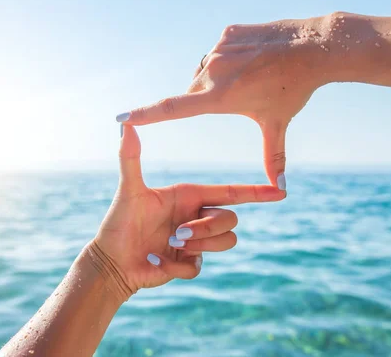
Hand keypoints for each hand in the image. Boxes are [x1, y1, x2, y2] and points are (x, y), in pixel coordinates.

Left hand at [91, 125, 284, 298]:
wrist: (111, 262)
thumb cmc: (118, 224)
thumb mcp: (128, 191)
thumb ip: (130, 159)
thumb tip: (125, 125)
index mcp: (189, 196)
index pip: (230, 193)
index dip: (256, 193)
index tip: (279, 191)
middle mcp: (197, 216)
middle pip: (230, 219)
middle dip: (208, 227)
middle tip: (178, 233)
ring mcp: (197, 241)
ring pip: (226, 241)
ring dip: (199, 244)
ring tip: (171, 244)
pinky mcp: (191, 263)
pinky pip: (200, 266)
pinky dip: (176, 265)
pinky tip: (155, 260)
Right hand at [116, 15, 336, 188]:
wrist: (311, 47)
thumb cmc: (292, 89)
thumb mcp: (277, 123)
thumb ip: (273, 156)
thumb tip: (280, 189)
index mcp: (218, 98)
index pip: (171, 109)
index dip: (145, 115)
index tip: (121, 118)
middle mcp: (212, 73)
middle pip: (194, 92)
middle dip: (206, 100)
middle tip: (237, 97)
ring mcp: (218, 49)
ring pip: (206, 70)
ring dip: (218, 78)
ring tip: (248, 77)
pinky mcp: (226, 33)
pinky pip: (219, 50)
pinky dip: (229, 57)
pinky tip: (252, 58)